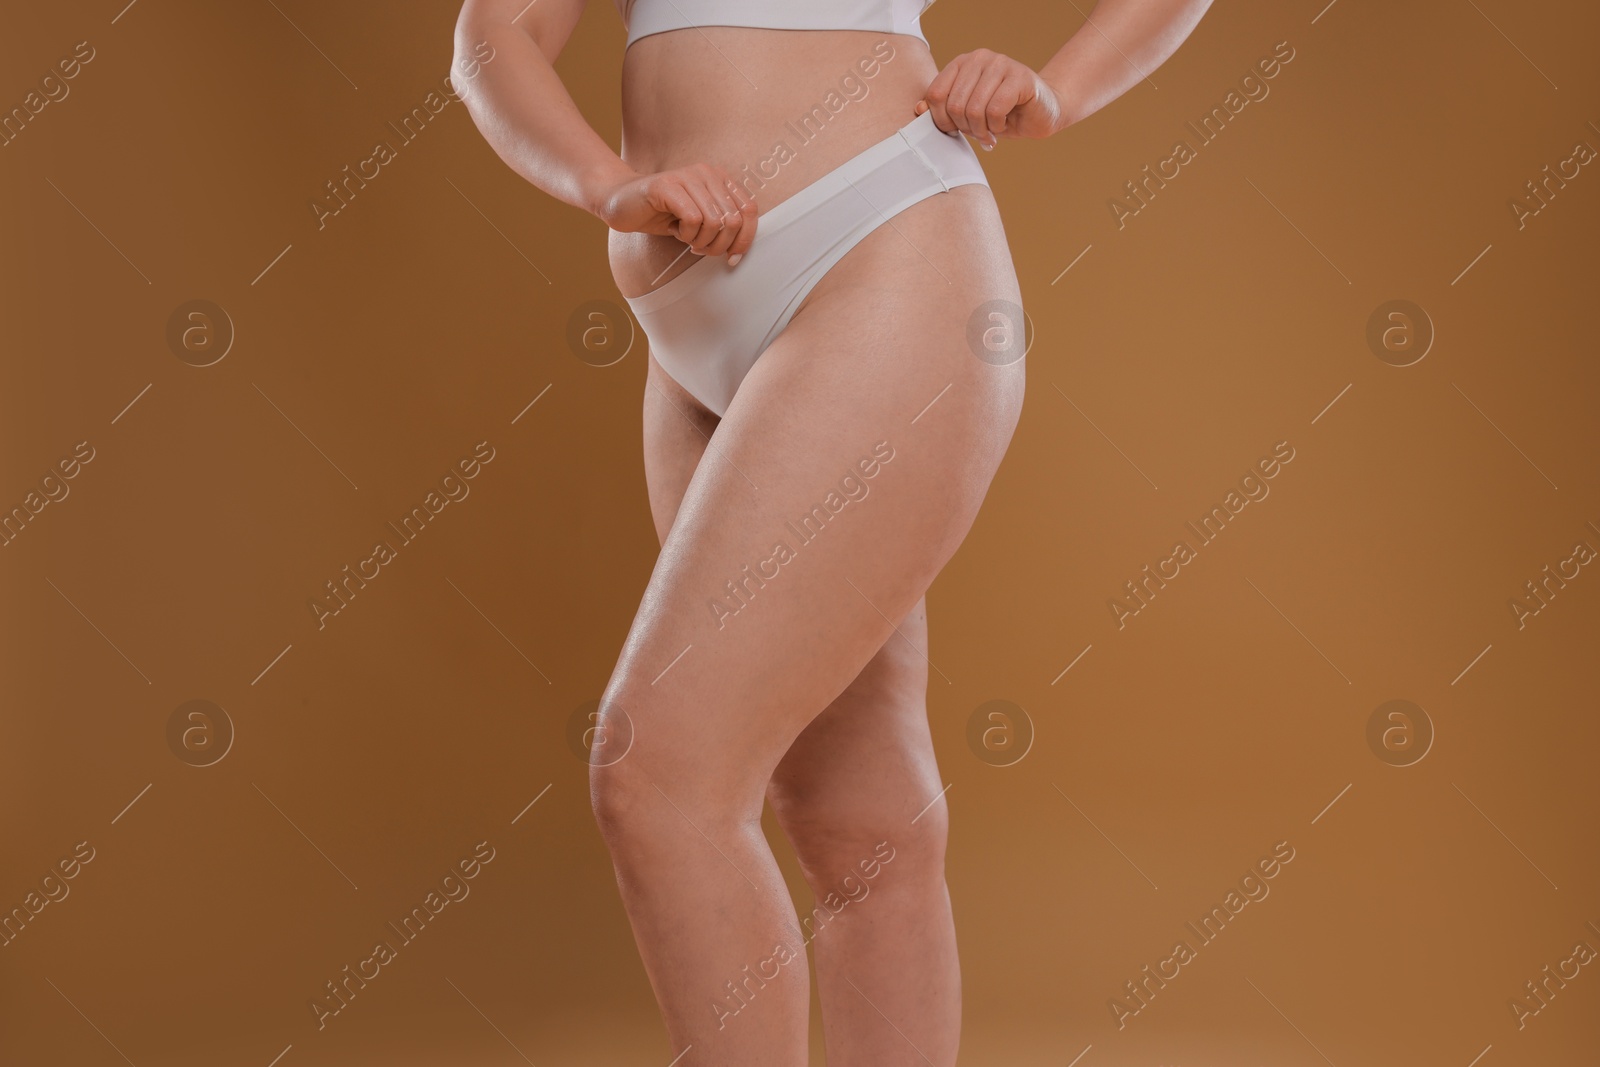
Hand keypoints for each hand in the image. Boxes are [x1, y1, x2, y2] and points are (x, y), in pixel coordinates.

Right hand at [594, 163, 757, 263]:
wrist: (622, 203)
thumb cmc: (662, 214)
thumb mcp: (700, 222)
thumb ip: (722, 227)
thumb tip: (739, 251)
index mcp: (720, 180)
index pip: (749, 210)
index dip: (745, 239)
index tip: (731, 258)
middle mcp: (708, 173)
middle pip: (734, 220)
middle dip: (719, 245)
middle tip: (700, 248)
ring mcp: (688, 177)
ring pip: (715, 222)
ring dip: (701, 241)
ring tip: (686, 238)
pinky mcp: (669, 185)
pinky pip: (693, 219)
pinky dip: (686, 234)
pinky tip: (675, 230)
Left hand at [915, 50, 1065, 146]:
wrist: (1040, 113)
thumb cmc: (1001, 114)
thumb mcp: (966, 114)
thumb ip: (942, 109)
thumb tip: (918, 108)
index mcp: (961, 63)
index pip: (935, 94)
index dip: (941, 120)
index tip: (956, 130)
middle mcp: (979, 58)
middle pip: (954, 105)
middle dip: (965, 128)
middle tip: (978, 133)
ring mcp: (1000, 64)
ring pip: (974, 109)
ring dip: (981, 130)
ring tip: (991, 132)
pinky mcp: (1020, 77)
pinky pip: (995, 110)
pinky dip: (997, 126)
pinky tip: (1004, 124)